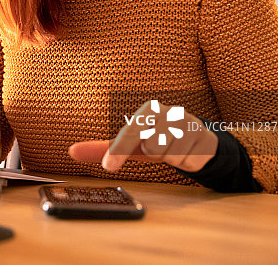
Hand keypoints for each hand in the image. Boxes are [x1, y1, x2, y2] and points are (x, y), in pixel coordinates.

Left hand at [69, 100, 217, 172]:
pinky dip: (184, 162)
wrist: (197, 138)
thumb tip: (71, 152)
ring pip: (169, 156)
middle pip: (151, 148)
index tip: (108, 167)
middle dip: (153, 154)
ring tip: (172, 148)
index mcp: (149, 110)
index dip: (118, 151)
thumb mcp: (131, 144)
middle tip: (158, 147)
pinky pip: (186, 162)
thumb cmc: (157, 138)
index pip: (130, 132)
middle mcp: (169, 112)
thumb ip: (103, 149)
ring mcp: (189, 124)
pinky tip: (186, 152)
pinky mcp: (205, 139)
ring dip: (168, 158)